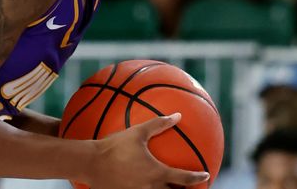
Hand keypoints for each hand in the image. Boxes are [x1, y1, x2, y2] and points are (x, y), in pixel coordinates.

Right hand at [87, 114, 209, 188]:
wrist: (91, 164)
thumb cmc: (114, 147)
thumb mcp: (137, 132)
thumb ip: (159, 124)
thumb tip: (177, 115)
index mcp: (157, 172)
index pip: (184, 178)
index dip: (197, 177)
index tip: (206, 175)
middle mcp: (151, 187)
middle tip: (189, 187)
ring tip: (169, 187)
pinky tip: (144, 186)